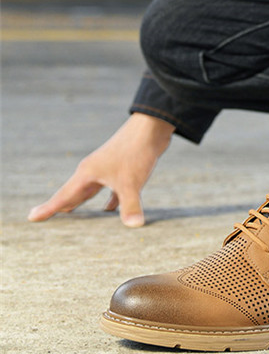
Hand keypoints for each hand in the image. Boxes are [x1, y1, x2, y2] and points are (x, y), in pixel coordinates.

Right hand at [28, 113, 174, 227]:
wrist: (151, 128)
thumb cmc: (135, 152)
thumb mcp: (131, 182)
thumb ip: (130, 206)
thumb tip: (134, 226)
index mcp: (88, 174)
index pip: (63, 196)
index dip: (48, 209)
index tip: (31, 218)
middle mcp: (94, 171)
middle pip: (73, 194)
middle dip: (61, 207)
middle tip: (44, 219)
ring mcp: (107, 169)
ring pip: (91, 191)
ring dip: (83, 203)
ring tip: (72, 216)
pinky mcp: (122, 169)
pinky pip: (111, 190)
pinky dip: (109, 201)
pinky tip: (110, 211)